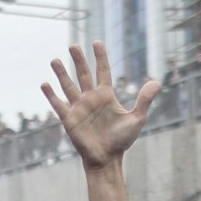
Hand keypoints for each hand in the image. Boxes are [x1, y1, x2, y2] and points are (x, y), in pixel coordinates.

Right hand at [41, 42, 158, 168]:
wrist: (107, 158)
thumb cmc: (122, 140)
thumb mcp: (137, 118)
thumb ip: (144, 100)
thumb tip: (156, 82)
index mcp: (106, 96)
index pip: (102, 71)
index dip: (100, 57)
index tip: (96, 43)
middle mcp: (91, 98)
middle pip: (83, 74)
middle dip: (78, 60)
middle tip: (73, 45)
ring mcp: (78, 108)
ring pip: (68, 86)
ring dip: (61, 73)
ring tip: (55, 60)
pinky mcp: (69, 119)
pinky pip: (58, 104)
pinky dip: (51, 95)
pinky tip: (44, 84)